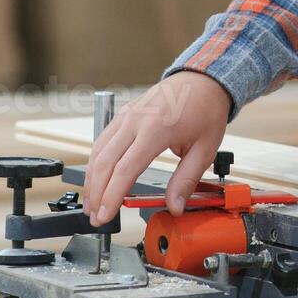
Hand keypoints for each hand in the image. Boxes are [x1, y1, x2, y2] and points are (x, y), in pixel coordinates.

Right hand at [81, 71, 231, 225]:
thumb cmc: (205, 110)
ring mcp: (126, 115)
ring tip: (93, 205)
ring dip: (91, 180)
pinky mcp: (123, 115)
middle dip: (96, 194)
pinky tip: (96, 180)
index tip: (105, 216)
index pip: (125, 168)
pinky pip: (102, 141)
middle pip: (105, 162)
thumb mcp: (205, 148)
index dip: (112, 195)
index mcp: (157, 129)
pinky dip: (96, 163)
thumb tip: (175, 207)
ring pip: (98, 152)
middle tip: (96, 218)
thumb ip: (187, 180)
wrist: (202, 80)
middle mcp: (136, 120)